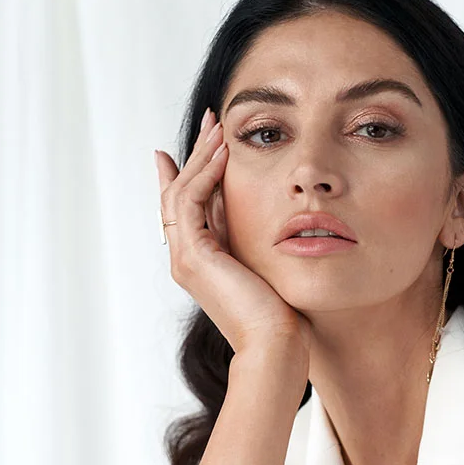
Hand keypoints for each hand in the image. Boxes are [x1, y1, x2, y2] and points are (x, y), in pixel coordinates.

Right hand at [154, 108, 310, 361]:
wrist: (276, 344)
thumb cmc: (282, 317)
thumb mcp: (268, 266)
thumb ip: (259, 241)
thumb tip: (274, 215)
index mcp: (203, 263)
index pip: (190, 208)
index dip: (194, 172)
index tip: (208, 143)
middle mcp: (187, 260)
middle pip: (180, 194)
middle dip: (197, 154)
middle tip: (213, 121)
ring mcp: (185, 258)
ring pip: (182, 193)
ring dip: (202, 156)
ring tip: (220, 127)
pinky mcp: (194, 255)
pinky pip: (191, 202)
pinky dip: (206, 174)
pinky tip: (226, 153)